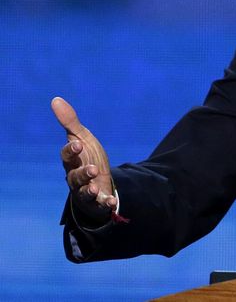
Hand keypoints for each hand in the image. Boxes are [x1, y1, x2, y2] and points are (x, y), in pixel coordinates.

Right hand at [53, 97, 116, 225]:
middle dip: (83, 173)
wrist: (96, 181)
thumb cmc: (86, 157)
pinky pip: (99, 204)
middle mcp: (75, 177)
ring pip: (84, 192)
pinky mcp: (96, 201)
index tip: (78, 144)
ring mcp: (85, 190)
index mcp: (72, 160)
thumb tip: (55, 99)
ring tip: (95, 186)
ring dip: (89, 189)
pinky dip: (105, 204)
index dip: (71, 150)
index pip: (67, 156)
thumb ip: (70, 123)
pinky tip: (112, 202)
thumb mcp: (82, 139)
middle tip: (92, 169)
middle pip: (75, 176)